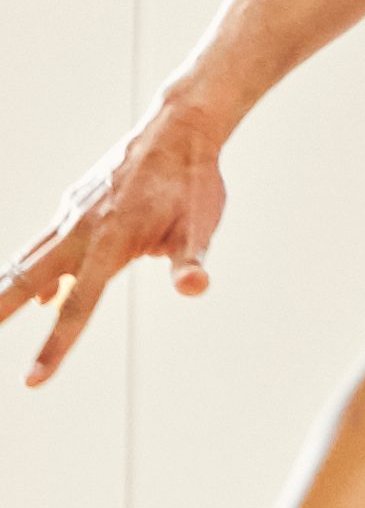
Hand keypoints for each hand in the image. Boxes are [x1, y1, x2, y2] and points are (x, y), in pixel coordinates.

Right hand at [1, 99, 229, 389]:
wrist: (179, 127)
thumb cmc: (194, 182)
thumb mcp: (202, 224)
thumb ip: (190, 260)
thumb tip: (195, 287)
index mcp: (112, 241)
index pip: (80, 306)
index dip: (55, 346)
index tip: (31, 381)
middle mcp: (82, 228)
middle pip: (29, 277)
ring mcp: (73, 213)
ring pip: (29, 257)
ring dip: (5, 287)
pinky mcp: (74, 203)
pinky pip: (45, 242)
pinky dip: (33, 267)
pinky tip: (43, 297)